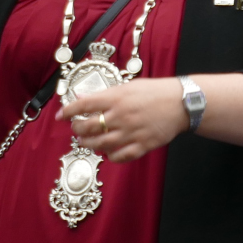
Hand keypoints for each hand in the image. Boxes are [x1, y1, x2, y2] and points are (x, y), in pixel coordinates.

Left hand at [60, 77, 189, 162]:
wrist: (182, 103)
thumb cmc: (154, 92)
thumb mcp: (128, 86)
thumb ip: (105, 95)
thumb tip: (82, 99)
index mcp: (116, 98)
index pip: (83, 105)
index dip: (68, 111)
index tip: (60, 116)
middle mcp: (121, 116)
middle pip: (88, 128)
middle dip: (77, 130)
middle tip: (76, 129)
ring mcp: (131, 132)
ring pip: (101, 144)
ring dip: (89, 145)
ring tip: (85, 142)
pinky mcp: (143, 145)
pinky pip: (121, 156)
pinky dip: (110, 156)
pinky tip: (107, 153)